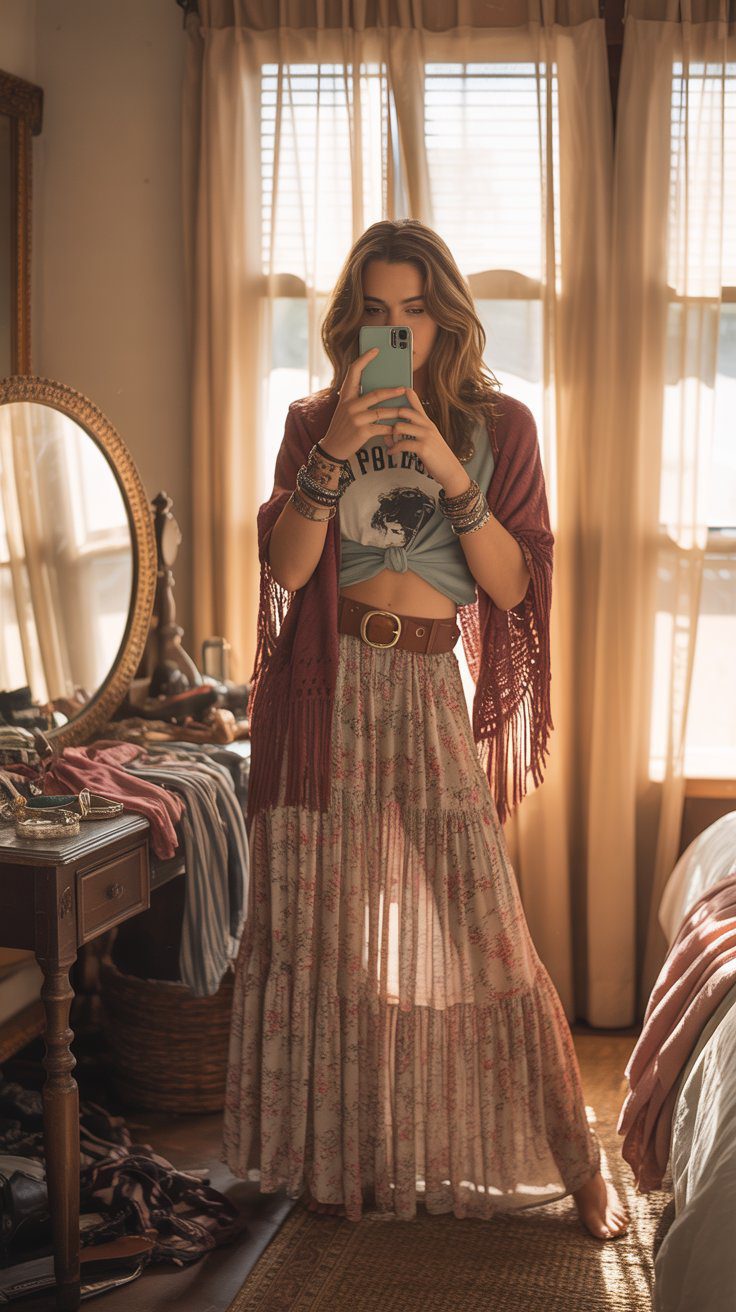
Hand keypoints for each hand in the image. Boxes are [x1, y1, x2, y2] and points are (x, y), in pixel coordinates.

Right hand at [319, 348, 408, 463]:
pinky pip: (382, 427)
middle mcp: (349, 405)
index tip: (376, 349)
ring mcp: (355, 418)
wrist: (332, 448)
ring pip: (382, 412)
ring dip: (396, 412)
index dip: (365, 359)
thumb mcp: (346, 410)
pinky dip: (391, 429)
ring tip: (406, 411)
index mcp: (346, 396)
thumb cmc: (343, 427)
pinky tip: (397, 429)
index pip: (354, 371)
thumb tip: (380, 392)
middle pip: (375, 394)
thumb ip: (358, 400)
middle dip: (392, 392)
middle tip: (405, 389)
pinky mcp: (361, 431)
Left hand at [387, 389, 468, 492]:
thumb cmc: (438, 455)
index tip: (397, 390)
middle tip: (383, 426)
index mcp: (428, 423)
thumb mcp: (431, 438)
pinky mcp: (423, 448)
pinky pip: (402, 444)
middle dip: (390, 417)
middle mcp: (427, 426)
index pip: (416, 404)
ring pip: (400, 427)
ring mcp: (426, 436)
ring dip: (389, 436)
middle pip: (404, 412)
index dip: (407, 395)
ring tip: (388, 443)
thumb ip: (419, 428)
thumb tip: (406, 423)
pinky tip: (391, 452)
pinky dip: (394, 448)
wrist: (450, 471)